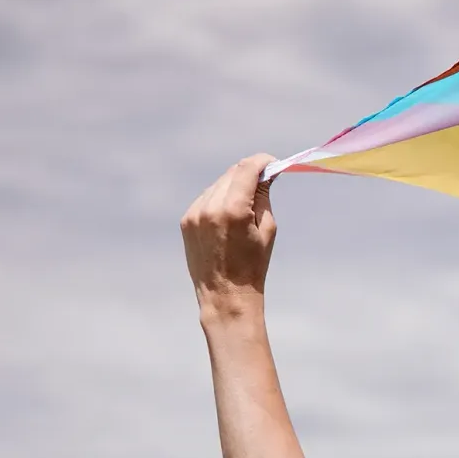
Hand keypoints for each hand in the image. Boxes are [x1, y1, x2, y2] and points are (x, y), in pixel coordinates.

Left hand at [182, 155, 278, 317]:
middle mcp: (210, 206)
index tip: (272, 163)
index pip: (246, 169)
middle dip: (249, 173)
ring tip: (246, 205)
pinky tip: (229, 217)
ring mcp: (194, 213)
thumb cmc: (254, 265)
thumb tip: (265, 174)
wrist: (225, 295)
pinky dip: (220, 199)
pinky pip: (206, 198)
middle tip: (264, 181)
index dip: (262, 162)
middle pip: (232, 173)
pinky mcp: (186, 220)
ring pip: (218, 184)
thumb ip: (263, 197)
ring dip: (234, 186)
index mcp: (234, 210)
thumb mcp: (267, 229)